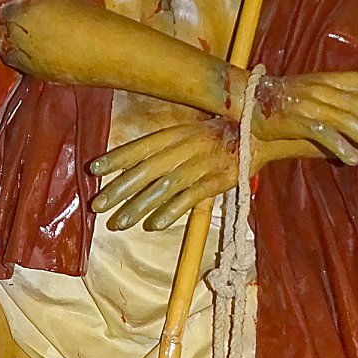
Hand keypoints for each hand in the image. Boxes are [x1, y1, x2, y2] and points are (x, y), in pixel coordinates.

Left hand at [90, 121, 243, 230]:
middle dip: (120, 189)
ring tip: (120, 222)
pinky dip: (172, 211)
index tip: (95, 170)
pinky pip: (191, 198)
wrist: (262, 132)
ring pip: (164, 187)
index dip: (118, 158)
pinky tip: (154, 224)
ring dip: (140, 206)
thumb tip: (135, 164)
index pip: (142, 146)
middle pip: (147, 169)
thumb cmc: (222, 134)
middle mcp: (186, 147)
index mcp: (178, 133)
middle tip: (98, 205)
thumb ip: (167, 147)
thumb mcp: (192, 132)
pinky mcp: (218, 181)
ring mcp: (202, 164)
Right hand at [251, 70, 357, 165]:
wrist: (248, 100)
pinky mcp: (296, 119)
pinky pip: (322, 133)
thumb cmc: (288, 103)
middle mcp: (326, 88)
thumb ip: (344, 116)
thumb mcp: (319, 99)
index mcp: (334, 79)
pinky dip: (339, 145)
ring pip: (350, 121)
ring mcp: (311, 103)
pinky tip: (354, 159)